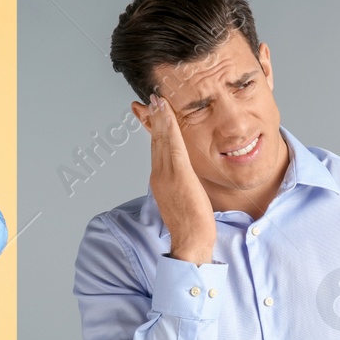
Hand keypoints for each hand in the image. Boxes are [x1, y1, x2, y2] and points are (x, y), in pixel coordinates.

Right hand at [133, 93, 216, 264]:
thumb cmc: (192, 224)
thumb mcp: (186, 198)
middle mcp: (159, 174)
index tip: (147, 112)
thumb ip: (183, 183)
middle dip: (150, 118)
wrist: (190, 241)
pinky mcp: (177, 174)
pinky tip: (165, 111)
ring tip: (156, 98)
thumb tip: (186, 177)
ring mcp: (166, 174)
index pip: (156, 148)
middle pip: (155, 140)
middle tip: (147, 98)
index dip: (153, 129)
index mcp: (161, 179)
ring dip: (158, 116)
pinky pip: (172, 144)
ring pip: (161, 139)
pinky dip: (167, 125)